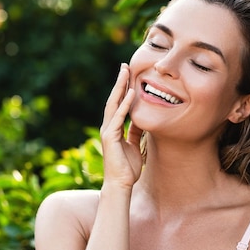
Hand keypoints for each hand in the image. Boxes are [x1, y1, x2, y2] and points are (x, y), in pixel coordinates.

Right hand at [100, 63, 142, 188]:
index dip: (123, 88)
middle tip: (125, 65)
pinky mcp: (110, 137)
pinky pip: (118, 117)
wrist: (121, 184)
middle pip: (114, 99)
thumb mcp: (135, 143)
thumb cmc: (128, 167)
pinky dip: (124, 104)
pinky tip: (131, 93)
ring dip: (120, 87)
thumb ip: (136, 130)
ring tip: (126, 72)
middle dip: (120, 82)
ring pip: (113, 104)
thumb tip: (141, 118)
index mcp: (114, 127)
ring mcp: (108, 131)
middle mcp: (109, 126)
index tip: (128, 73)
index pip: (118, 102)